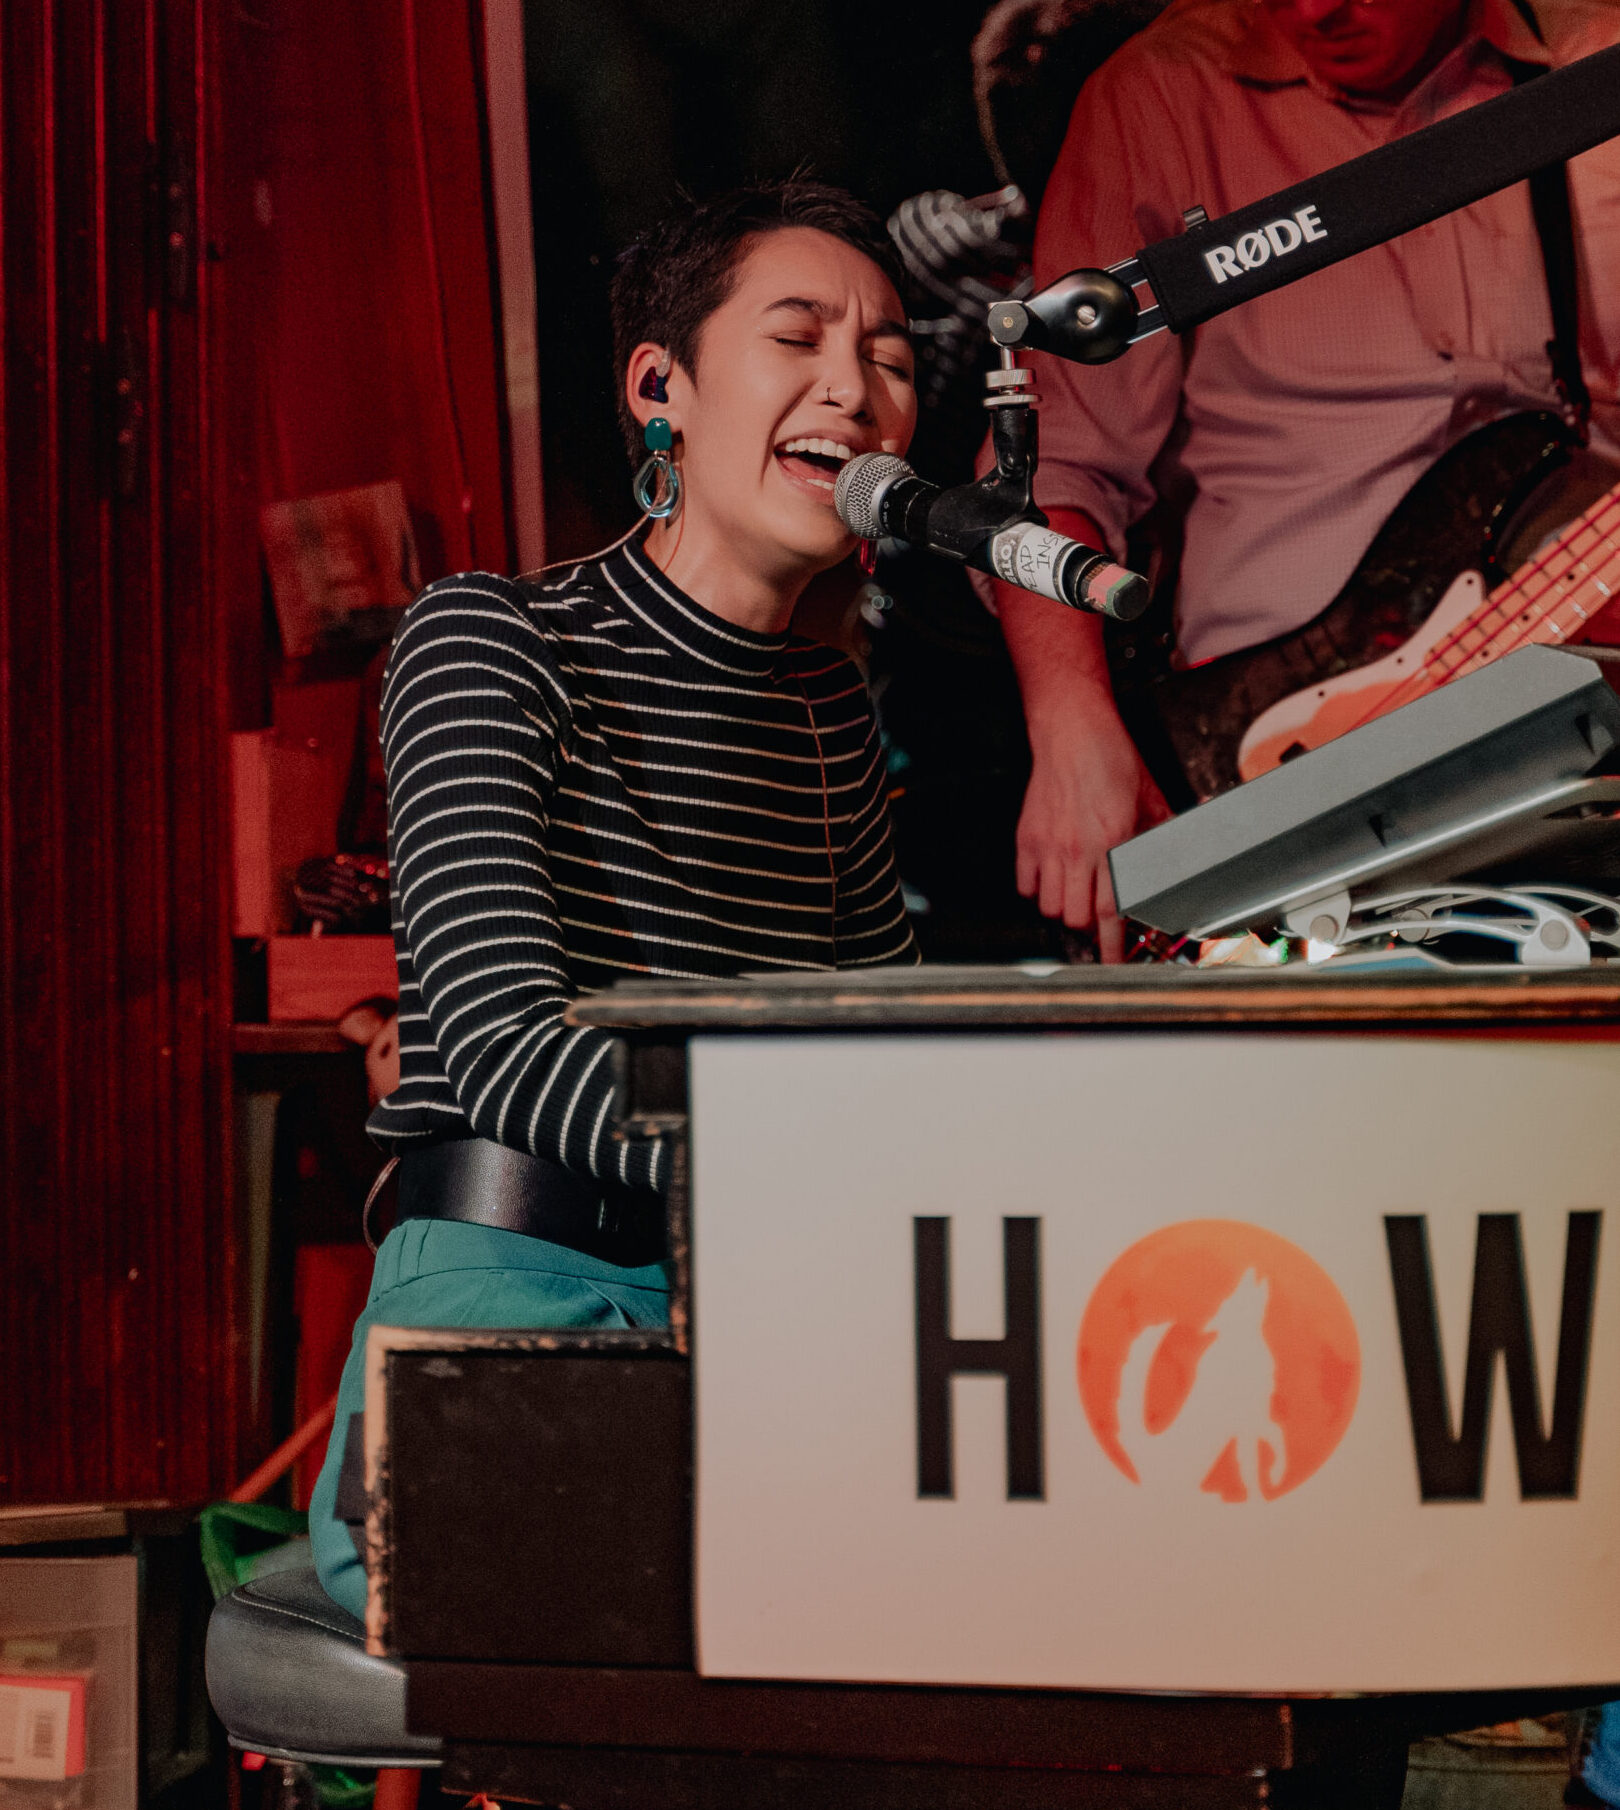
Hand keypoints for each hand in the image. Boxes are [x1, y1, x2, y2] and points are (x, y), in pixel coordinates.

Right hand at [1016, 702, 1169, 961]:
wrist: (1071, 730)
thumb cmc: (1111, 757)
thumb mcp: (1149, 797)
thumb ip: (1159, 833)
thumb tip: (1175, 858)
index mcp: (1112, 842)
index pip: (1110, 911)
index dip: (1112, 946)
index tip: (1113, 963)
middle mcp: (1077, 850)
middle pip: (1075, 917)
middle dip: (1088, 927)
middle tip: (1098, 918)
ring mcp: (1048, 845)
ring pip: (1048, 906)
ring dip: (1063, 910)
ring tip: (1074, 897)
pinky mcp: (1026, 838)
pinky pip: (1025, 884)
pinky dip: (1036, 890)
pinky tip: (1051, 879)